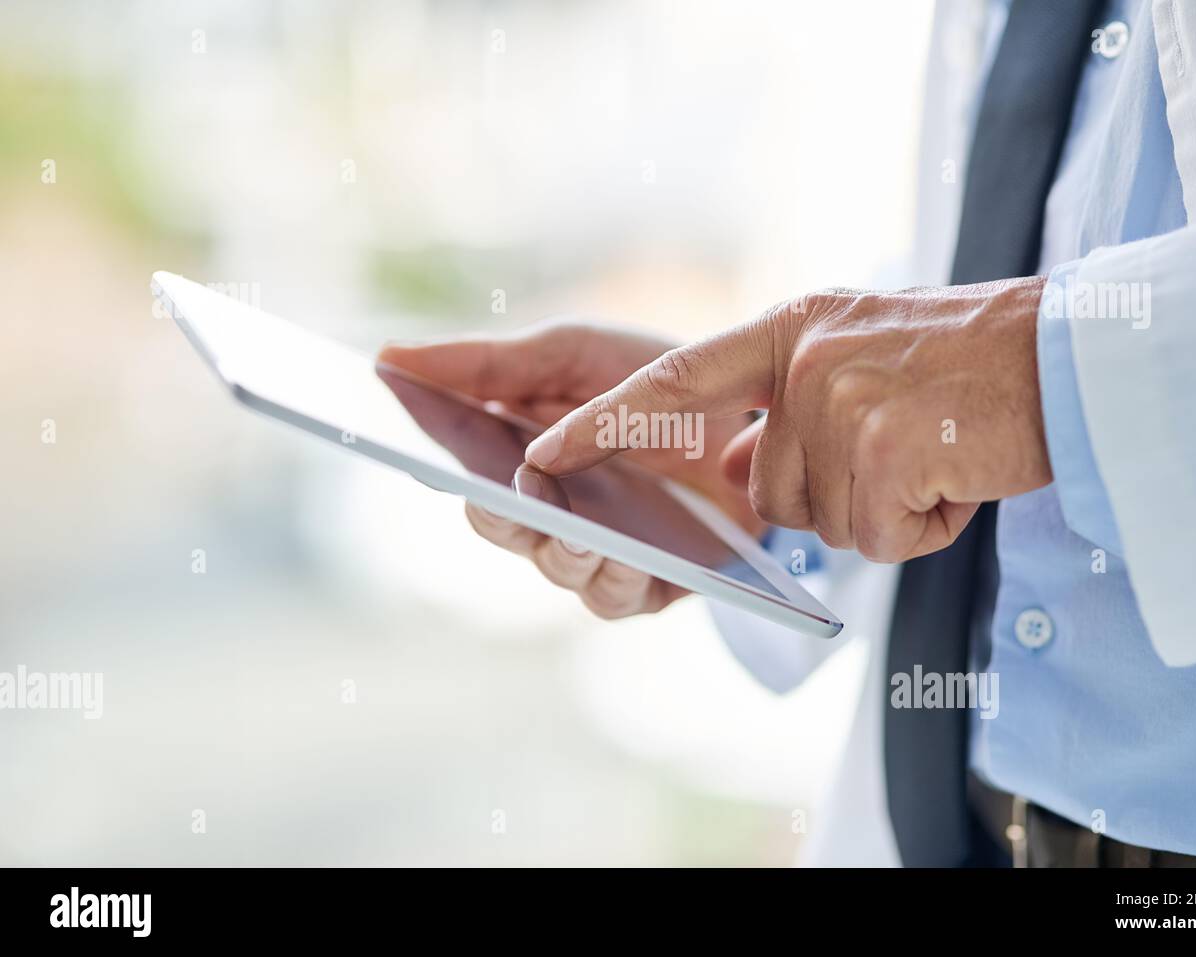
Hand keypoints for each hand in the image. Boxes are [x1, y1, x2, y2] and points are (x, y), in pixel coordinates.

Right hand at [378, 321, 761, 617]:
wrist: (759, 402)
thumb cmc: (654, 380)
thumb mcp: (570, 354)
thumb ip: (487, 363)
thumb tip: (388, 357)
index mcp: (521, 461)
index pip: (464, 474)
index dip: (433, 466)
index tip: (410, 451)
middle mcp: (553, 517)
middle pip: (506, 530)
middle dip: (499, 515)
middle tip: (495, 494)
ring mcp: (603, 554)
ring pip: (562, 568)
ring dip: (559, 548)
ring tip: (567, 526)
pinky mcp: (656, 583)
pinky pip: (622, 593)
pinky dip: (616, 573)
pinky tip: (618, 552)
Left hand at [522, 279, 1051, 562]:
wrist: (1075, 355)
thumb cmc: (971, 365)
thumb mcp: (859, 361)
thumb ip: (783, 411)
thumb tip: (729, 472)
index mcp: (791, 329)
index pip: (673, 379)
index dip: (605, 422)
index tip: (541, 455)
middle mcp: (803, 359)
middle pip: (768, 490)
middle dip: (833, 496)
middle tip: (907, 447)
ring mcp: (840, 403)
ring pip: (822, 521)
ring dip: (884, 509)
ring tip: (938, 454)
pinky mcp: (884, 451)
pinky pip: (877, 537)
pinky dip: (924, 526)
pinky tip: (957, 475)